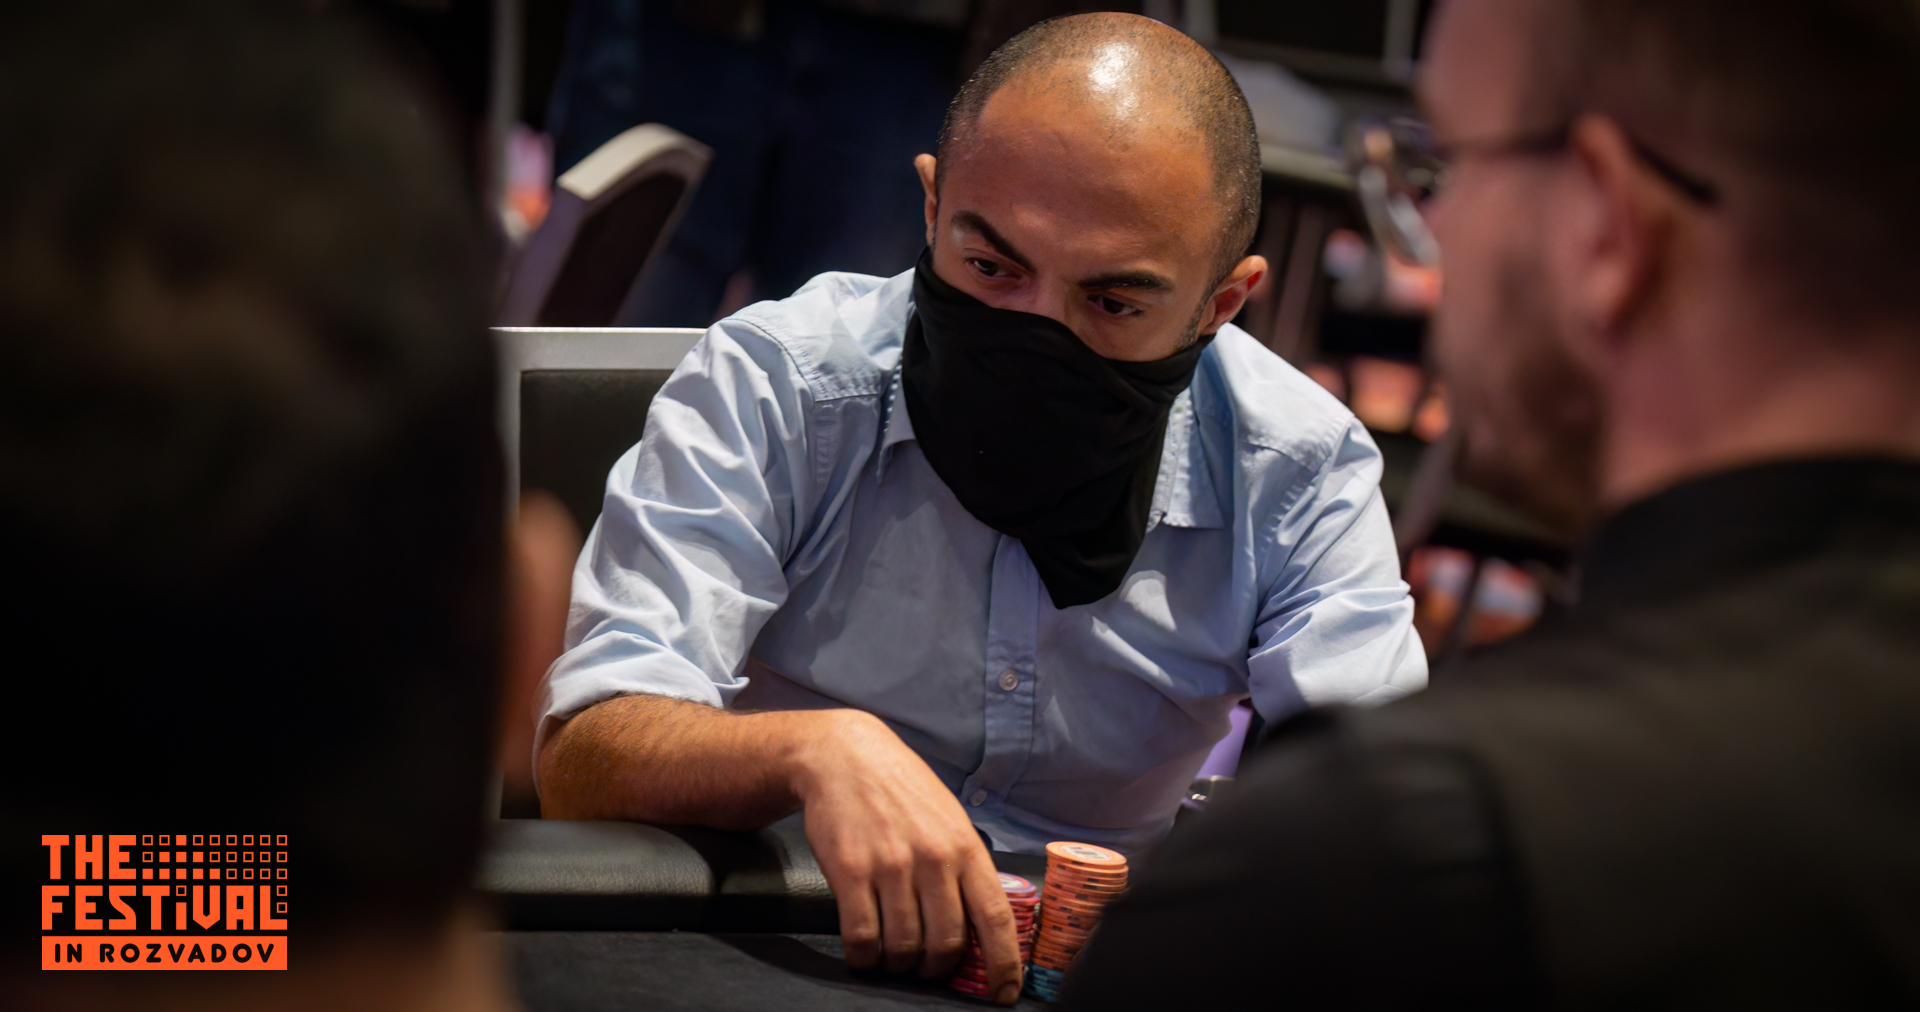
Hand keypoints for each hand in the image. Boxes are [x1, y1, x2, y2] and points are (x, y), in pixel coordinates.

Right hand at [793, 711, 1023, 1004]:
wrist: (843, 756)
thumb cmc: (901, 789)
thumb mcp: (949, 818)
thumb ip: (965, 866)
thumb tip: (983, 921)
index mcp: (965, 847)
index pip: (995, 918)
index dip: (1004, 964)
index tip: (1004, 993)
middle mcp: (933, 859)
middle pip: (947, 943)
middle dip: (939, 968)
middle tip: (928, 967)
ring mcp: (890, 866)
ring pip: (904, 947)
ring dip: (900, 964)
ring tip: (894, 956)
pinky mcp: (850, 872)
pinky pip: (862, 938)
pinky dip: (865, 957)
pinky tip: (865, 951)